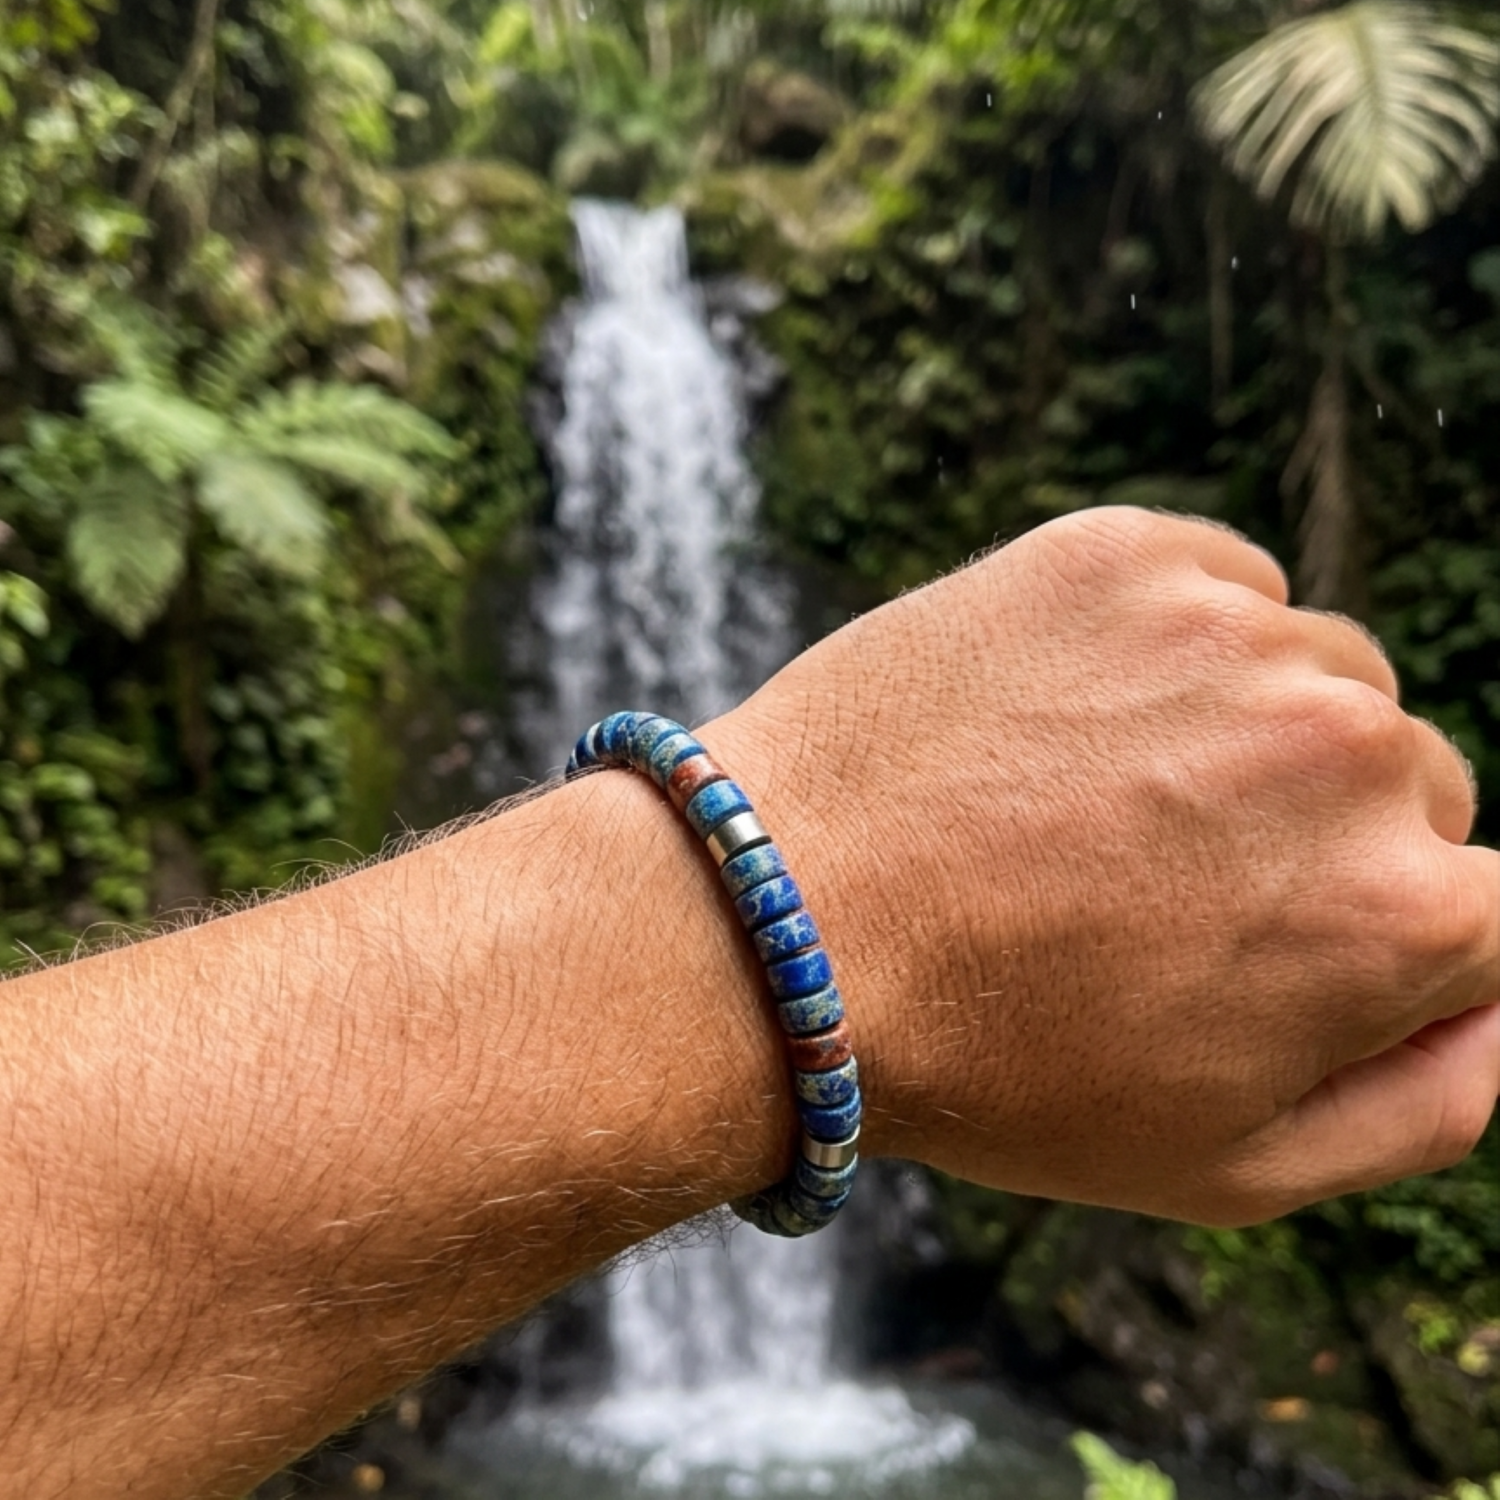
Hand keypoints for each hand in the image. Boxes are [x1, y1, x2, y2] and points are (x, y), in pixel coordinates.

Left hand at [709, 507, 1499, 1223]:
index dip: (1363, 937)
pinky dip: (1171, 643)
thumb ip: (1426, 1104)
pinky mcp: (1126, 553)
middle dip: (1308, 836)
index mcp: (1403, 913)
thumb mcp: (1229, 1168)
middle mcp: (1349, 750)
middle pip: (1402, 782)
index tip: (1249, 943)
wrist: (783, 926)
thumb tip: (1496, 1008)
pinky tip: (1065, 716)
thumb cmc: (996, 1066)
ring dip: (1240, 730)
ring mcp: (1233, 632)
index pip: (1482, 908)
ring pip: (1312, 675)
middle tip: (1148, 883)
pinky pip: (1219, 588)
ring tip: (1093, 799)